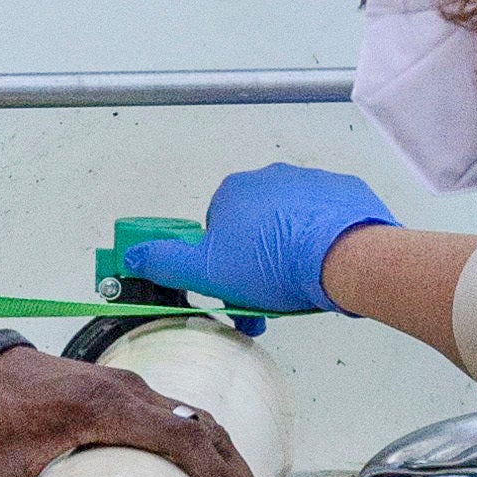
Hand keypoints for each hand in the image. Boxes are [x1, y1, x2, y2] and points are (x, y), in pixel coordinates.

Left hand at [0, 342, 262, 476]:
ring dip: (232, 469)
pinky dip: (212, 454)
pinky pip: (188, 419)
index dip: (215, 476)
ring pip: (205, 423)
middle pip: (208, 430)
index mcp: (104, 407)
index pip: (181, 436)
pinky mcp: (132, 394)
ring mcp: (135, 389)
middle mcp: (130, 392)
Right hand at [117, 162, 394, 319]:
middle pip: (254, 226)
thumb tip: (131, 254)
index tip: (236, 289)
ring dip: (290, 251)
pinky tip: (328, 266)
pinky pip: (326, 218)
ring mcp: (311, 180)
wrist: (345, 256)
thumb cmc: (272, 264)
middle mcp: (270, 177)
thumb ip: (164, 262)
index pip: (217, 229)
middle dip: (258, 262)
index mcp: (233, 190)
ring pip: (290, 223)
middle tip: (270, 299)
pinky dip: (323, 239)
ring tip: (302, 286)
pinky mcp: (345, 191)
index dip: (223, 263)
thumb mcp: (207, 272)